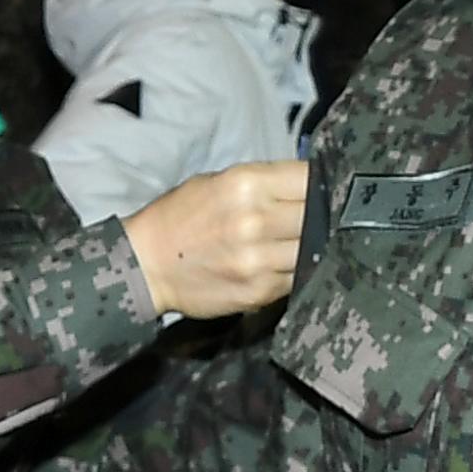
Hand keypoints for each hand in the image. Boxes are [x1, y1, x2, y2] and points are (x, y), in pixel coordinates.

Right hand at [123, 162, 307, 320]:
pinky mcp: (259, 291)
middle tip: (319, 218)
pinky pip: (296, 278)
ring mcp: (259, 260)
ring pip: (312, 250)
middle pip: (317, 216)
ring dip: (311, 246)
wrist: (146, 264)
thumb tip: (309, 185)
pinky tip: (284, 263)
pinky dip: (297, 271)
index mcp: (246, 184)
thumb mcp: (218, 182)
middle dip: (321, 217)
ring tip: (302, 241)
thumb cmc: (181, 217)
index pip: (310, 179)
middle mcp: (255, 220)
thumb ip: (263, 183)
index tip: (326, 190)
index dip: (323, 185)